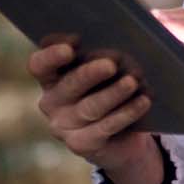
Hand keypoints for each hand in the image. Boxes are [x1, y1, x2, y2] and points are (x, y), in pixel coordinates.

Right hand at [27, 43, 156, 180]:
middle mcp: (51, 101)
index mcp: (51, 76)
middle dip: (90, 73)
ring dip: (113, 93)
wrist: (122, 137)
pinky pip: (105, 127)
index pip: (40, 64)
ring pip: (90, 107)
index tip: (74, 44)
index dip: (52, 54)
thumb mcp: (106, 68)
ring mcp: (63, 126)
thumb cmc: (111, 87)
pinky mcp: (81, 144)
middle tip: (111, 64)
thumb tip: (124, 39)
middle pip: (69, 84)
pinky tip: (143, 101)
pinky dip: (126, 113)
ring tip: (132, 82)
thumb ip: (106, 50)